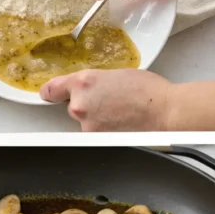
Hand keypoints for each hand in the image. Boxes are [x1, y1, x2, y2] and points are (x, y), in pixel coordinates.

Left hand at [39, 69, 172, 131]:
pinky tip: (121, 123)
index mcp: (83, 82)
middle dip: (85, 104)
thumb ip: (94, 82)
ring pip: (83, 120)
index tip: (49, 95)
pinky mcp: (96, 138)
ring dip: (95, 118)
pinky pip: (93, 132)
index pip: (51, 89)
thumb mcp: (114, 75)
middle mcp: (79, 103)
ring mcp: (86, 123)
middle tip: (108, 102)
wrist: (165, 111)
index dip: (50, 93)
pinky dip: (104, 129)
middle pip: (72, 105)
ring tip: (119, 113)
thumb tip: (87, 89)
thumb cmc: (148, 91)